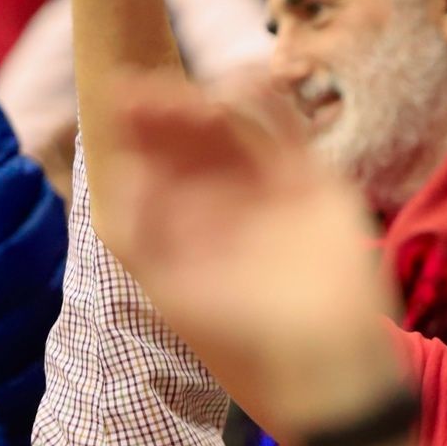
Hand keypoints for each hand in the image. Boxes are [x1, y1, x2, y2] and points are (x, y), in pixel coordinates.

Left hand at [103, 70, 403, 436]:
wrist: (326, 364)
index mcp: (186, 233)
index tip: (120, 98)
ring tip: (198, 92)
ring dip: (213, 103)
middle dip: (169, 113)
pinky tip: (249, 81)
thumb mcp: (176, 292)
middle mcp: (225, 208)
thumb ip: (143, 232)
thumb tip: (126, 172)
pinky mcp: (314, 186)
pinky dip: (272, 104)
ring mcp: (270, 194)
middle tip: (149, 86)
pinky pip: (288, 134)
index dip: (138, 133)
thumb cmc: (245, 340)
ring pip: (237, 131)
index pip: (155, 168)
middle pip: (192, 143)